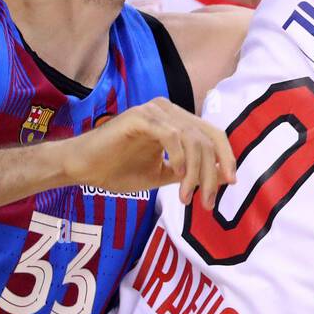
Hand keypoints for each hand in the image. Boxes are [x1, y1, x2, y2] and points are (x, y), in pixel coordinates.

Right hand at [59, 97, 236, 207]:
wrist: (82, 168)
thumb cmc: (118, 169)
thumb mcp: (163, 174)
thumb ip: (190, 171)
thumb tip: (222, 176)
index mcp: (177, 121)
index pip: (213, 135)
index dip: (227, 157)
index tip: (231, 183)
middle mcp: (169, 111)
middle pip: (206, 139)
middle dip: (211, 174)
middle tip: (207, 202)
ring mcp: (154, 111)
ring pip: (192, 139)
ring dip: (195, 172)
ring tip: (185, 196)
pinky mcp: (139, 117)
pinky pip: (171, 135)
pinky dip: (179, 156)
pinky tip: (175, 174)